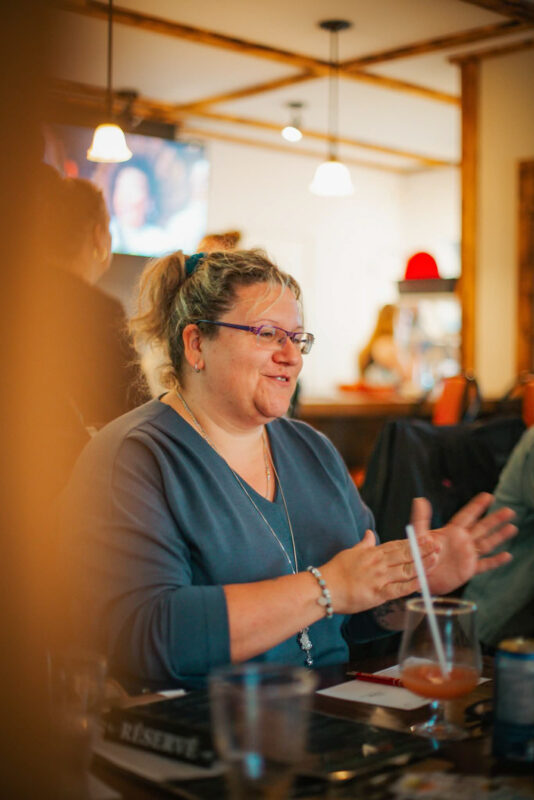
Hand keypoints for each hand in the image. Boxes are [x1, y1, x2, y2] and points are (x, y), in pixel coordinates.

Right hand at [321, 530, 440, 614]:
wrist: (324, 588)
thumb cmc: (335, 571)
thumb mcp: (350, 552)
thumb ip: (363, 544)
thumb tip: (369, 533)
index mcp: (372, 553)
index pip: (396, 545)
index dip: (412, 541)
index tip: (425, 537)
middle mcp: (378, 563)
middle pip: (404, 554)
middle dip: (422, 549)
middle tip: (437, 544)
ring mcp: (379, 578)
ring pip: (406, 570)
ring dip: (422, 564)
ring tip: (435, 559)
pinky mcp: (378, 594)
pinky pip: (399, 589)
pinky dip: (412, 585)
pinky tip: (423, 581)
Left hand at [410, 493, 516, 595]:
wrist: (418, 576)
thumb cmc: (417, 554)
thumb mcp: (419, 534)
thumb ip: (420, 518)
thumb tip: (420, 499)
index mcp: (451, 531)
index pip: (467, 515)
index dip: (477, 506)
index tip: (488, 496)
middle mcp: (462, 541)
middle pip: (482, 527)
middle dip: (495, 519)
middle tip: (509, 510)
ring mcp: (467, 555)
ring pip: (487, 543)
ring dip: (500, 536)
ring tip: (512, 527)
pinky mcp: (468, 570)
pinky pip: (485, 564)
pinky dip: (496, 561)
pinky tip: (507, 556)